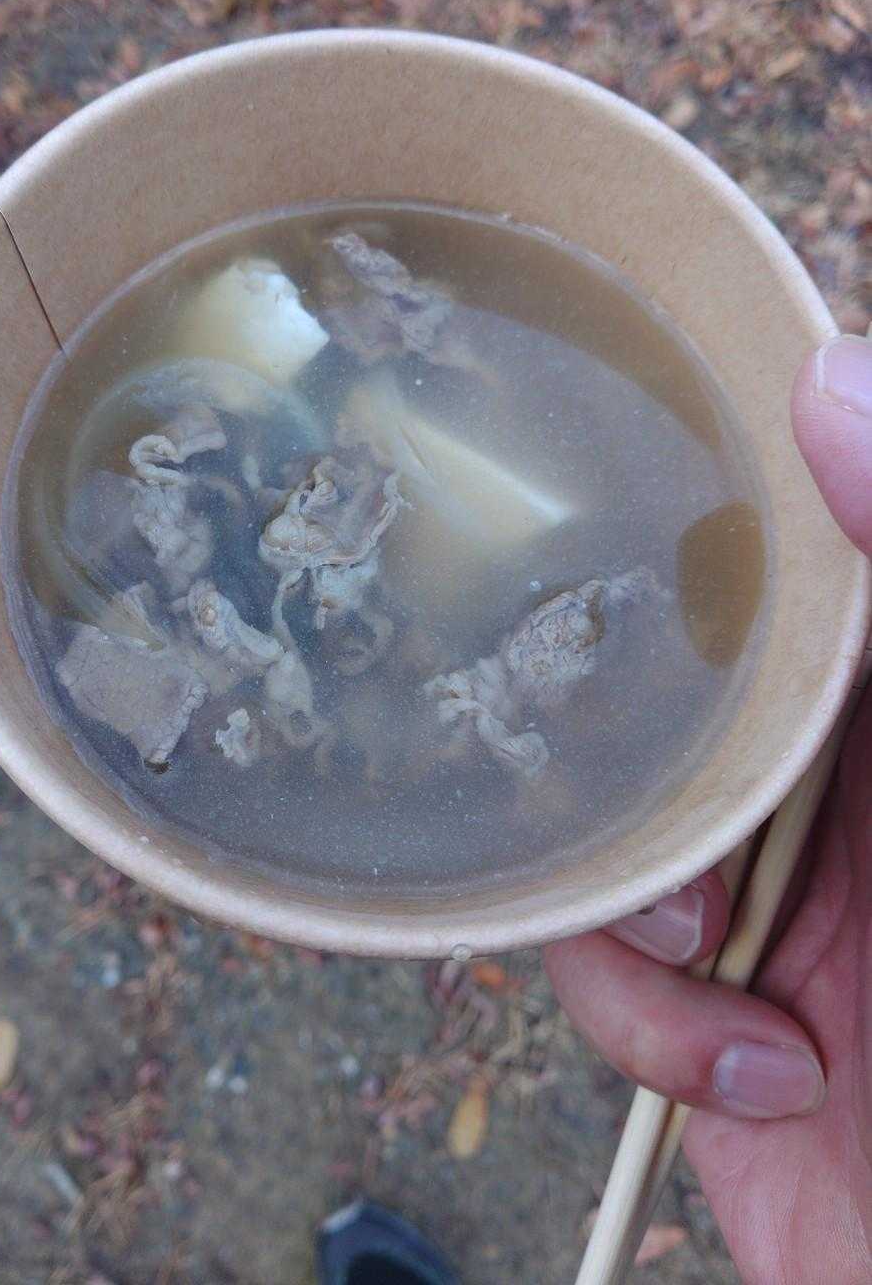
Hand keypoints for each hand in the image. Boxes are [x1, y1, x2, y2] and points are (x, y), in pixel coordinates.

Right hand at [545, 335, 871, 1284]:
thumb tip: (830, 373)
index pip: (777, 548)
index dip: (698, 498)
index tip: (603, 454)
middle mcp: (832, 764)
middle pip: (664, 667)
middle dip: (629, 719)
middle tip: (643, 754)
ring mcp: (765, 879)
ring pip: (606, 804)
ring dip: (626, 886)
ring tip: (705, 945)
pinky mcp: (702, 995)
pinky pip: (597, 953)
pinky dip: (642, 1014)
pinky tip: (752, 1056)